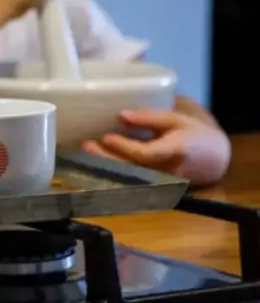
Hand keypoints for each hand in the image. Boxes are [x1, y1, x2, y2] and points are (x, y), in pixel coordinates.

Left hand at [81, 108, 231, 186]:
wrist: (216, 160)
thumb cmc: (196, 135)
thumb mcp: (177, 119)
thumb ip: (150, 118)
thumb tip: (121, 116)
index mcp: (177, 150)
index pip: (146, 153)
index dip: (125, 147)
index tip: (106, 137)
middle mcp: (167, 170)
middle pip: (132, 168)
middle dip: (107, 159)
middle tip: (86, 146)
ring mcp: (161, 181)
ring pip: (129, 176)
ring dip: (106, 165)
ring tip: (87, 151)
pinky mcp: (155, 186)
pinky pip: (132, 179)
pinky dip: (114, 170)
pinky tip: (98, 160)